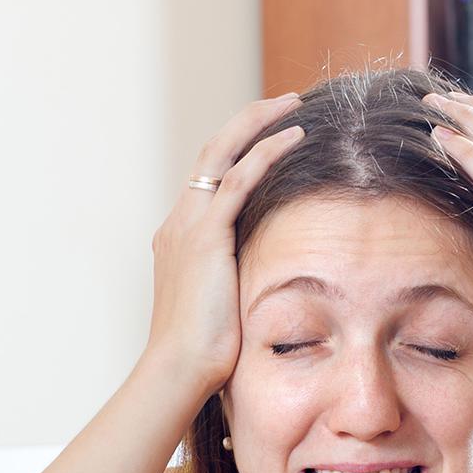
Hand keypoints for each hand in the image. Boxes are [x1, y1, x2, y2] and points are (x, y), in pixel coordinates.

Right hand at [143, 93, 306, 392]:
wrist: (177, 369)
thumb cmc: (201, 353)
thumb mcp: (221, 306)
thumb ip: (237, 281)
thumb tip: (268, 284)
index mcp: (179, 238)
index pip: (207, 178)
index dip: (238, 150)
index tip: (271, 136)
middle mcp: (178, 222)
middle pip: (210, 151)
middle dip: (247, 120)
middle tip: (285, 102)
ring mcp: (188, 225)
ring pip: (221, 151)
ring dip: (258, 122)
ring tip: (294, 105)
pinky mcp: (205, 235)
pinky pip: (239, 177)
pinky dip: (266, 150)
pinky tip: (295, 137)